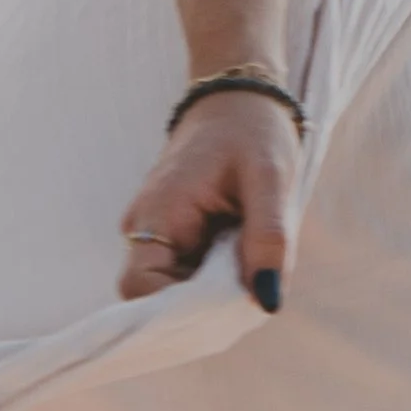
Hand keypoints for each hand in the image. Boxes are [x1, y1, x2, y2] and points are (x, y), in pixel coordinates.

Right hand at [117, 88, 298, 308]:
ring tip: (254, 274)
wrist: (238, 95)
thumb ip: (269, 238)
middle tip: (253, 294)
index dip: (176, 315)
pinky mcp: (172, 234)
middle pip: (155, 298)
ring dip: (211, 295)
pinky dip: (214, 280)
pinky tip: (245, 267)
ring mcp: (155, 231)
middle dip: (202, 308)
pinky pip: (185, 273)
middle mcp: (145, 227)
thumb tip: (268, 301)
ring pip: (172, 290)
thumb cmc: (253, 131)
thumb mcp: (271, 180)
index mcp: (158, 213)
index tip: (226, 311)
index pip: (139, 290)